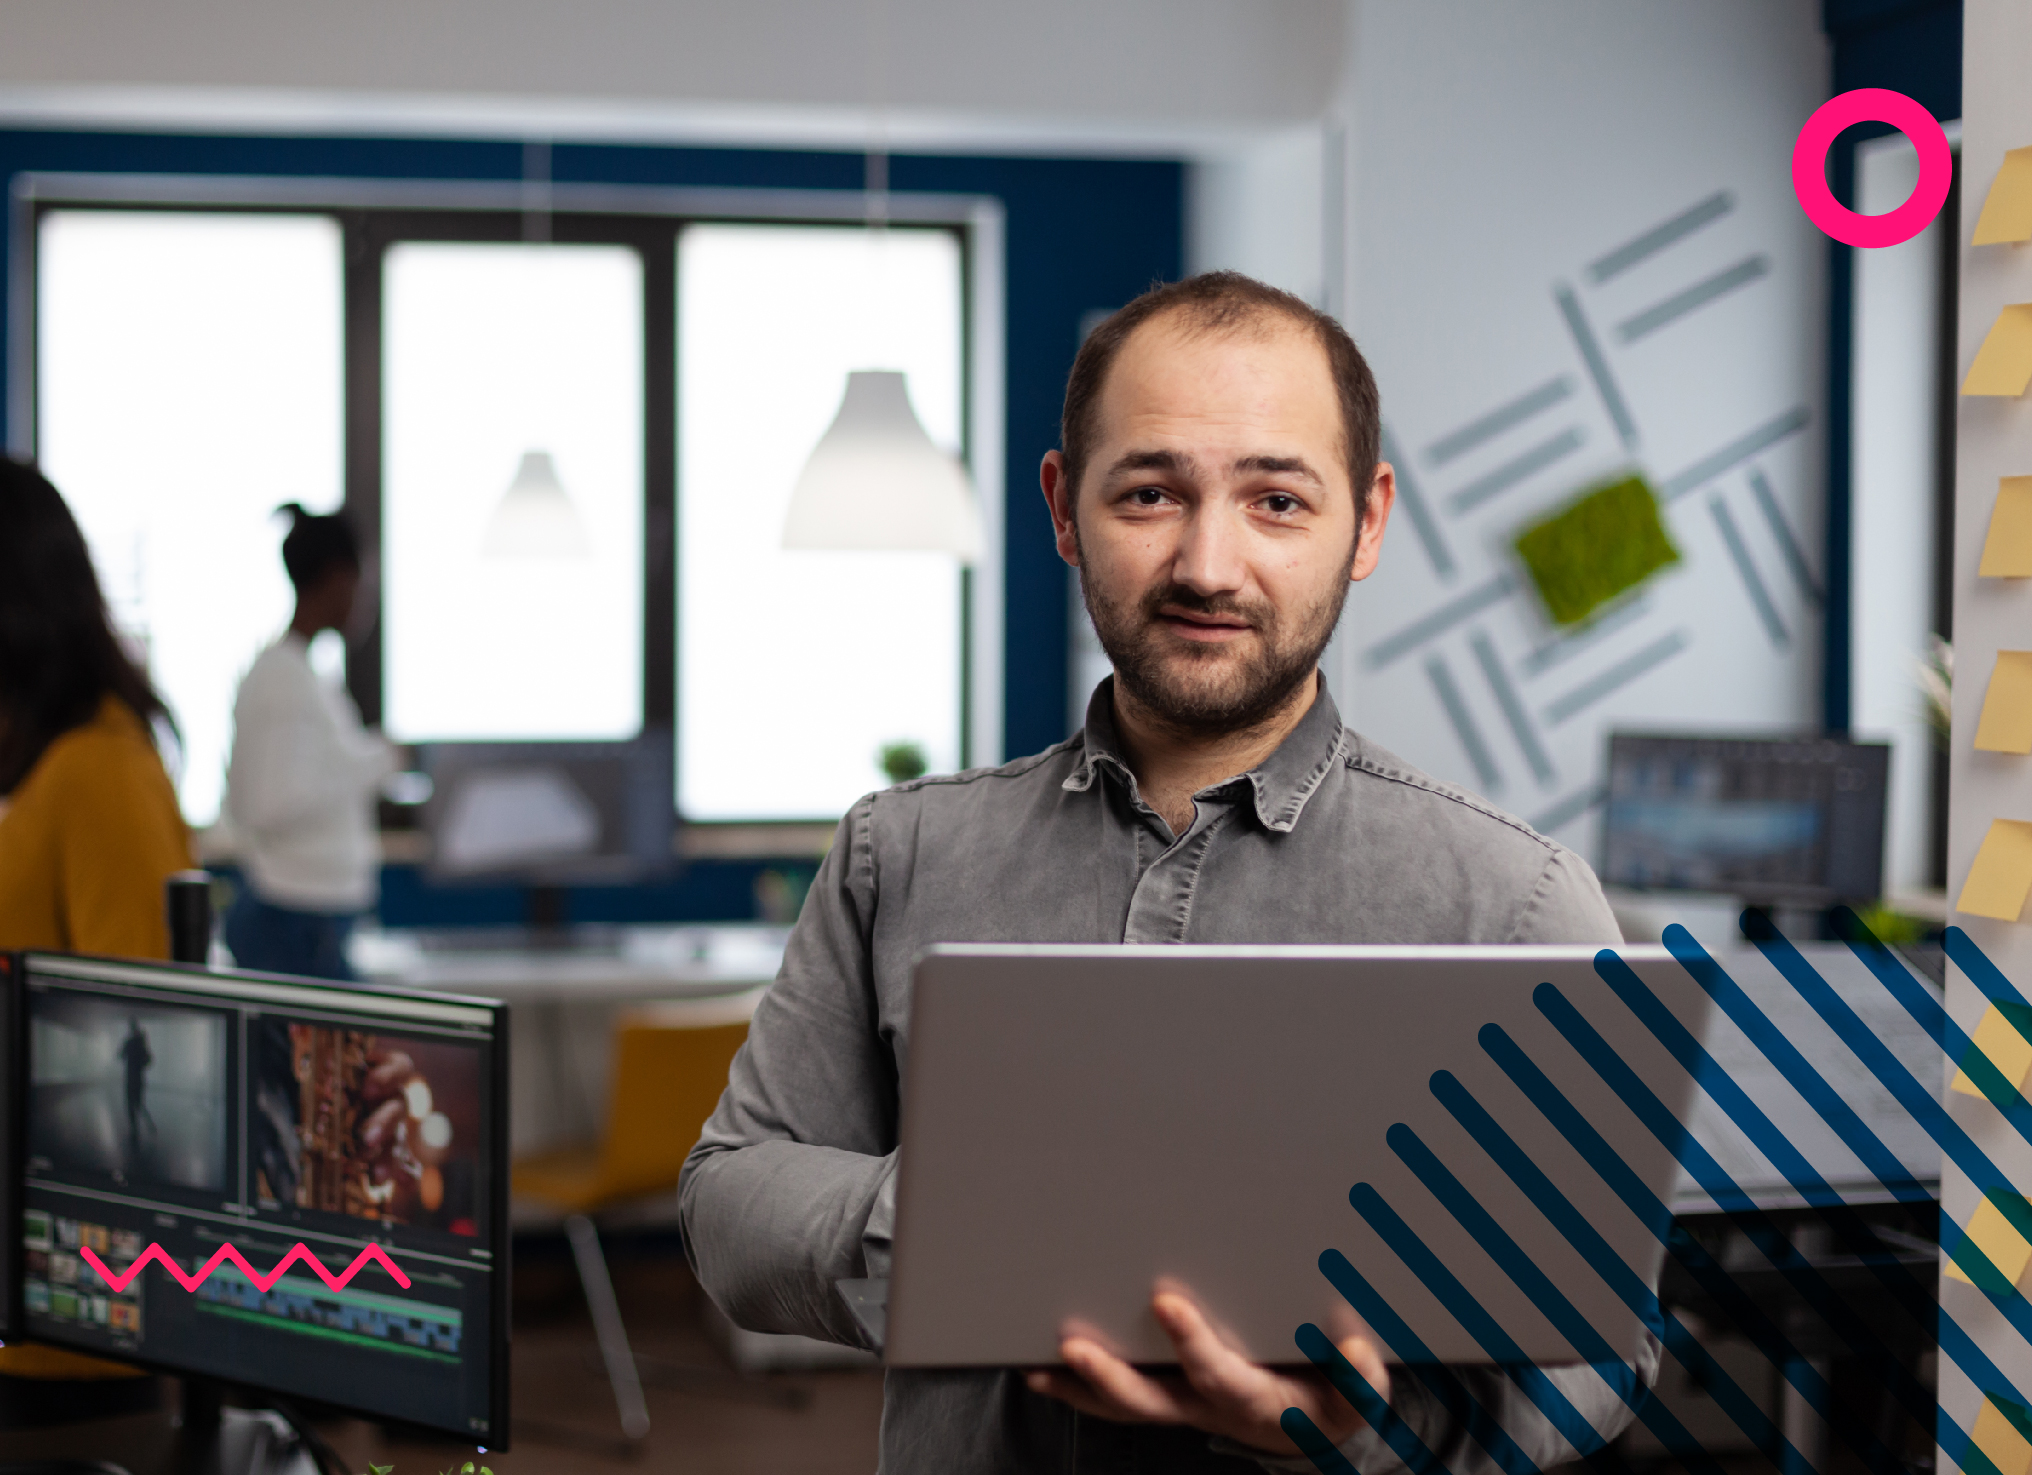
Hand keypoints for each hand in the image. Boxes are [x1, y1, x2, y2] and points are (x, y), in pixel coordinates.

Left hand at [1024, 1289, 1389, 1457]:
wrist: (1316, 1432)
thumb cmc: (1331, 1398)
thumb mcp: (1357, 1396)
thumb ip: (1360, 1377)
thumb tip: (1356, 1349)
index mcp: (1256, 1401)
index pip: (1217, 1374)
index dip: (1192, 1344)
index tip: (1167, 1303)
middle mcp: (1210, 1408)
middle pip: (1151, 1400)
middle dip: (1111, 1376)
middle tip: (1074, 1346)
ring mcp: (1184, 1407)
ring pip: (1124, 1405)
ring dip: (1080, 1386)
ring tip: (1038, 1363)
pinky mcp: (1170, 1398)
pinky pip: (1118, 1401)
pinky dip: (1078, 1389)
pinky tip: (1043, 1368)